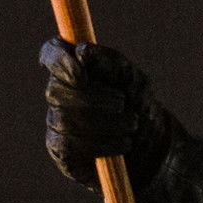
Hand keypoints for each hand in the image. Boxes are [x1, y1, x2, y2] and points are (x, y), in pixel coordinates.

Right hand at [38, 38, 158, 183]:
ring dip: (105, 123)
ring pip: (64, 120)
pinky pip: (68, 145)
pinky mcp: (60, 149)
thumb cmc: (136, 103)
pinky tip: (121, 143)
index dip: (59, 60)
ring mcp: (56, 121)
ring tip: (131, 124)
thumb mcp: (131, 77)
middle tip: (122, 103)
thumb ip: (109, 61)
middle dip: (92, 99)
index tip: (80, 73)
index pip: (51, 53)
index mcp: (74, 66)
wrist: (151, 144)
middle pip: (55, 91)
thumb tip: (82, 52)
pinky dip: (100, 144)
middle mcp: (58, 92)